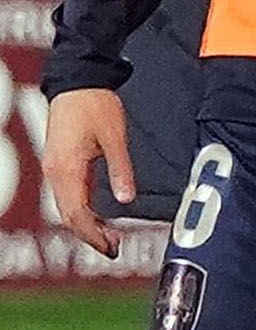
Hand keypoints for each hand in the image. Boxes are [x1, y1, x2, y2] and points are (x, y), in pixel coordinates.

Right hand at [43, 88, 133, 257]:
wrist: (77, 81)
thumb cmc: (96, 105)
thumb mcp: (114, 137)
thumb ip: (120, 169)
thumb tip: (126, 200)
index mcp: (66, 170)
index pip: (76, 215)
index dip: (94, 235)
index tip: (113, 247)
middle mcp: (56, 173)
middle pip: (69, 216)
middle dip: (90, 235)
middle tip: (116, 248)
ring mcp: (55, 168)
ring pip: (67, 207)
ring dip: (87, 224)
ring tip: (112, 236)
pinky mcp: (60, 162)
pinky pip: (69, 195)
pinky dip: (83, 210)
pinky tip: (100, 215)